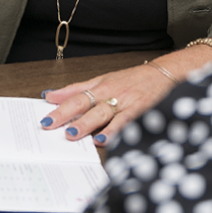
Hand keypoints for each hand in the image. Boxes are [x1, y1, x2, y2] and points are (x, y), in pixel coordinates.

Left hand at [40, 38, 211, 145]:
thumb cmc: (135, 80)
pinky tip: (106, 139)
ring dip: (87, 123)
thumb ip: (77, 89)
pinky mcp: (142, 109)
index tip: (43, 117)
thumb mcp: (104, 79)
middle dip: (66, 115)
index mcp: (101, 85)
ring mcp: (126, 101)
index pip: (76, 95)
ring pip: (103, 112)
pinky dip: (116, 130)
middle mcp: (111, 92)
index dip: (59, 106)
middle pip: (84, 103)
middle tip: (50, 126)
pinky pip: (127, 121)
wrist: (168, 73)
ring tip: (72, 134)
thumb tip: (49, 95)